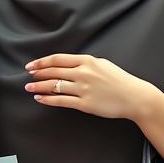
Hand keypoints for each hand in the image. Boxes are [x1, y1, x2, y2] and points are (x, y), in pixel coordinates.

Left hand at [25, 54, 156, 121]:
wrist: (135, 97)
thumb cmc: (120, 80)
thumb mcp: (103, 64)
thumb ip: (86, 63)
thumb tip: (69, 65)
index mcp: (87, 61)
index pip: (58, 59)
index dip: (42, 62)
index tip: (32, 65)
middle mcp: (83, 73)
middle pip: (53, 71)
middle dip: (38, 73)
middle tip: (28, 75)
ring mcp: (83, 89)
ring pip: (54, 86)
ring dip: (39, 86)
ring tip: (29, 87)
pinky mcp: (85, 103)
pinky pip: (61, 101)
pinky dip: (48, 99)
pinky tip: (39, 98)